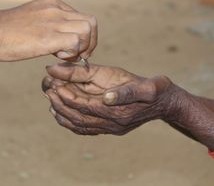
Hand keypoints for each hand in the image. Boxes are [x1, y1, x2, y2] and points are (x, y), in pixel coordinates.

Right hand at [0, 0, 96, 60]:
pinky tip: (57, 57)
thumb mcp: (32, 19)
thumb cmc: (6, 30)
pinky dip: (72, 54)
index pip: (83, 17)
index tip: (75, 49)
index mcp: (53, 3)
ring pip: (88, 30)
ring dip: (83, 48)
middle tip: (77, 56)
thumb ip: (49, 24)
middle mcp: (57, 9)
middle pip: (92, 23)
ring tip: (66, 56)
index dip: (85, 36)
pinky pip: (76, 42)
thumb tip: (62, 42)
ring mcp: (53, 20)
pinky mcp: (48, 36)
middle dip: (90, 43)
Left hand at [42, 63, 172, 134]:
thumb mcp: (145, 86)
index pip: (85, 107)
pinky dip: (70, 121)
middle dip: (60, 103)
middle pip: (78, 117)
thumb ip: (125, 91)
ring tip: (50, 98)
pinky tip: (61, 112)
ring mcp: (110, 128)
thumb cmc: (155, 89)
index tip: (54, 83)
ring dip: (62, 112)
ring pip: (79, 125)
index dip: (67, 95)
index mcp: (119, 113)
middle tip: (48, 88)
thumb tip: (104, 96)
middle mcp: (112, 124)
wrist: (165, 103)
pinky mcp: (109, 128)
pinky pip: (84, 128)